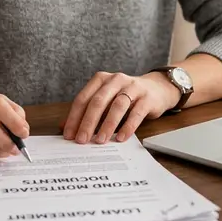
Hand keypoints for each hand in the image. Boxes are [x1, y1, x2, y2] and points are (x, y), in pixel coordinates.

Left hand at [62, 72, 179, 143]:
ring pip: (117, 106)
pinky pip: (136, 112)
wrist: (157, 89)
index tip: (69, 135)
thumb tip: (64, 127)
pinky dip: (128, 126)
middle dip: (88, 122)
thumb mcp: (105, 101)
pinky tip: (121, 138)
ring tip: (100, 141)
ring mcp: (133, 87)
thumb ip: (86, 112)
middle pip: (98, 101)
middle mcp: (116, 80)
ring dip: (107, 125)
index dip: (74, 117)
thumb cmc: (126, 97)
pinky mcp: (147, 97)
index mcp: (101, 79)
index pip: (83, 98)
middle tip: (82, 140)